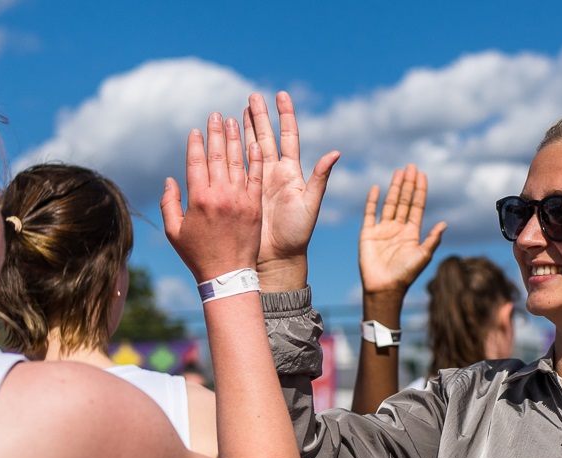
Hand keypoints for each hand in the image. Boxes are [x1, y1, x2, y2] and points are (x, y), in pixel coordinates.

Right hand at [162, 113, 263, 282]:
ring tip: (234, 120)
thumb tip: (169, 180)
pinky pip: (255, 177)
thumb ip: (168, 204)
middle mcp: (219, 194)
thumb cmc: (198, 255)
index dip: (196, 144)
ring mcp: (239, 199)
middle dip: (216, 133)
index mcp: (198, 199)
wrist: (228, 275)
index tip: (196, 130)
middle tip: (217, 115)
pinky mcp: (254, 206)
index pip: (196, 162)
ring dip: (235, 139)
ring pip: (237, 161)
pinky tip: (255, 143)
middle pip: (218, 156)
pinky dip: (255, 159)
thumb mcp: (174, 232)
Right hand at [243, 92, 338, 288]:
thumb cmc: (297, 233)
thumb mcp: (310, 204)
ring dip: (245, 129)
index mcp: (292, 172)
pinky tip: (225, 138)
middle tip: (252, 96)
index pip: (289, 136)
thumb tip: (335, 152)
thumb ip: (320, 178)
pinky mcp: (244, 192)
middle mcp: (275, 173)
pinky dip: (232, 152)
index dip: (285, 115)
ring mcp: (259, 182)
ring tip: (237, 109)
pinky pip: (237, 168)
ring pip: (250, 148)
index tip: (281, 95)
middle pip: (267, 137)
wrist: (277, 257)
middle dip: (260, 116)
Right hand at [359, 164, 445, 296]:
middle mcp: (398, 228)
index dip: (420, 190)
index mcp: (412, 233)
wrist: (384, 288)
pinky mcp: (368, 233)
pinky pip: (370, 213)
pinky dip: (373, 200)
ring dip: (394, 188)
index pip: (417, 206)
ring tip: (398, 172)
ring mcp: (383, 230)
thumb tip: (445, 223)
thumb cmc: (405, 275)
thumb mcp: (423, 256)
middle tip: (411, 166)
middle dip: (408, 184)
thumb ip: (433, 239)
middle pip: (404, 201)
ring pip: (389, 203)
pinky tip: (377, 188)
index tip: (422, 174)